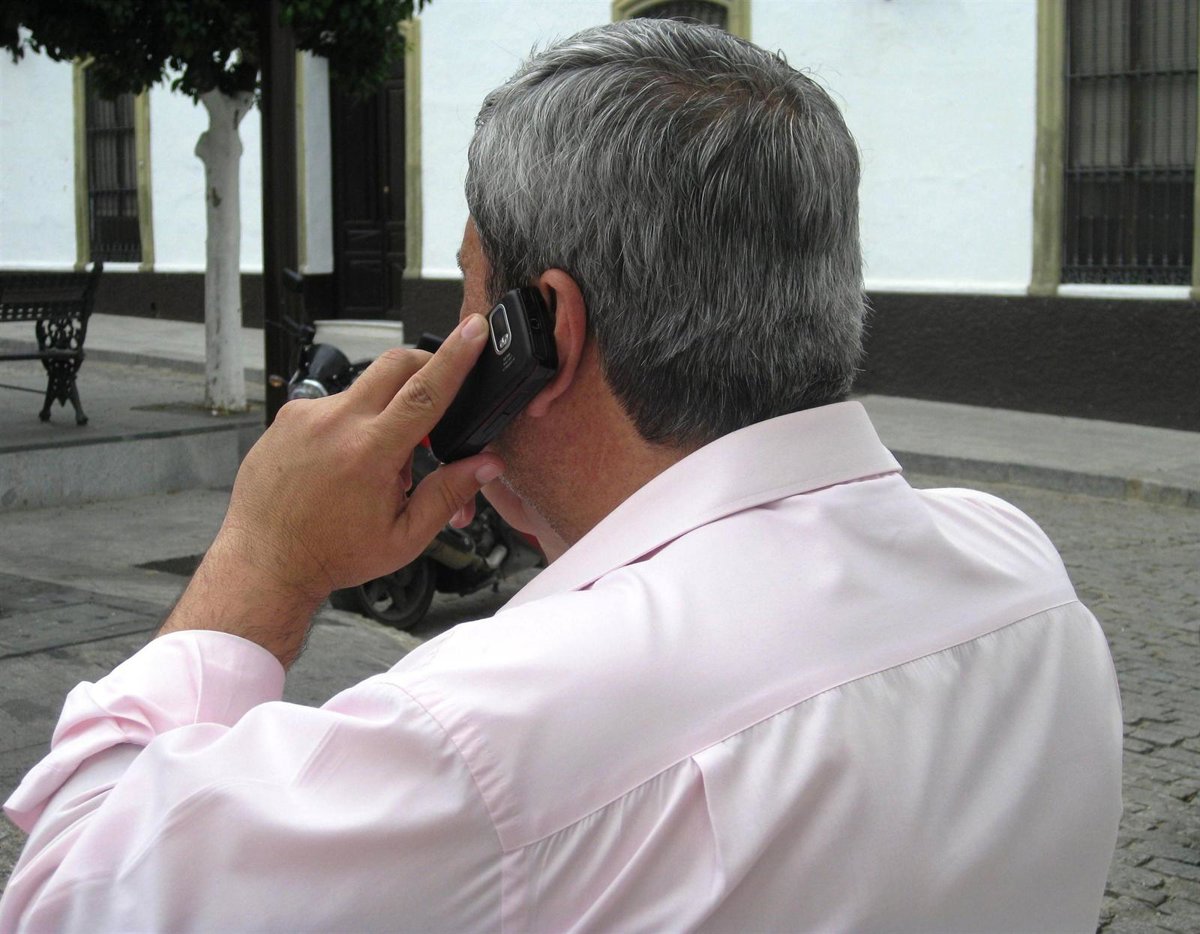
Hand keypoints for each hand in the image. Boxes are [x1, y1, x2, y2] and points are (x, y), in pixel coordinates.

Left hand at [158, 315, 503, 666]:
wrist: (265, 560)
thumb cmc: (330, 553)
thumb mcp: (404, 537)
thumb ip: (449, 495)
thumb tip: (485, 464)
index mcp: (369, 454)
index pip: (425, 390)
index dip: (456, 356)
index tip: (473, 330)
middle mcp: (335, 424)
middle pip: (396, 364)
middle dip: (426, 365)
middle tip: (437, 394)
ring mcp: (306, 415)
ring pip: (366, 387)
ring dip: (386, 409)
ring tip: (381, 460)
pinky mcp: (288, 416)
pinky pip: (335, 403)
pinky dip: (353, 422)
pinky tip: (346, 459)